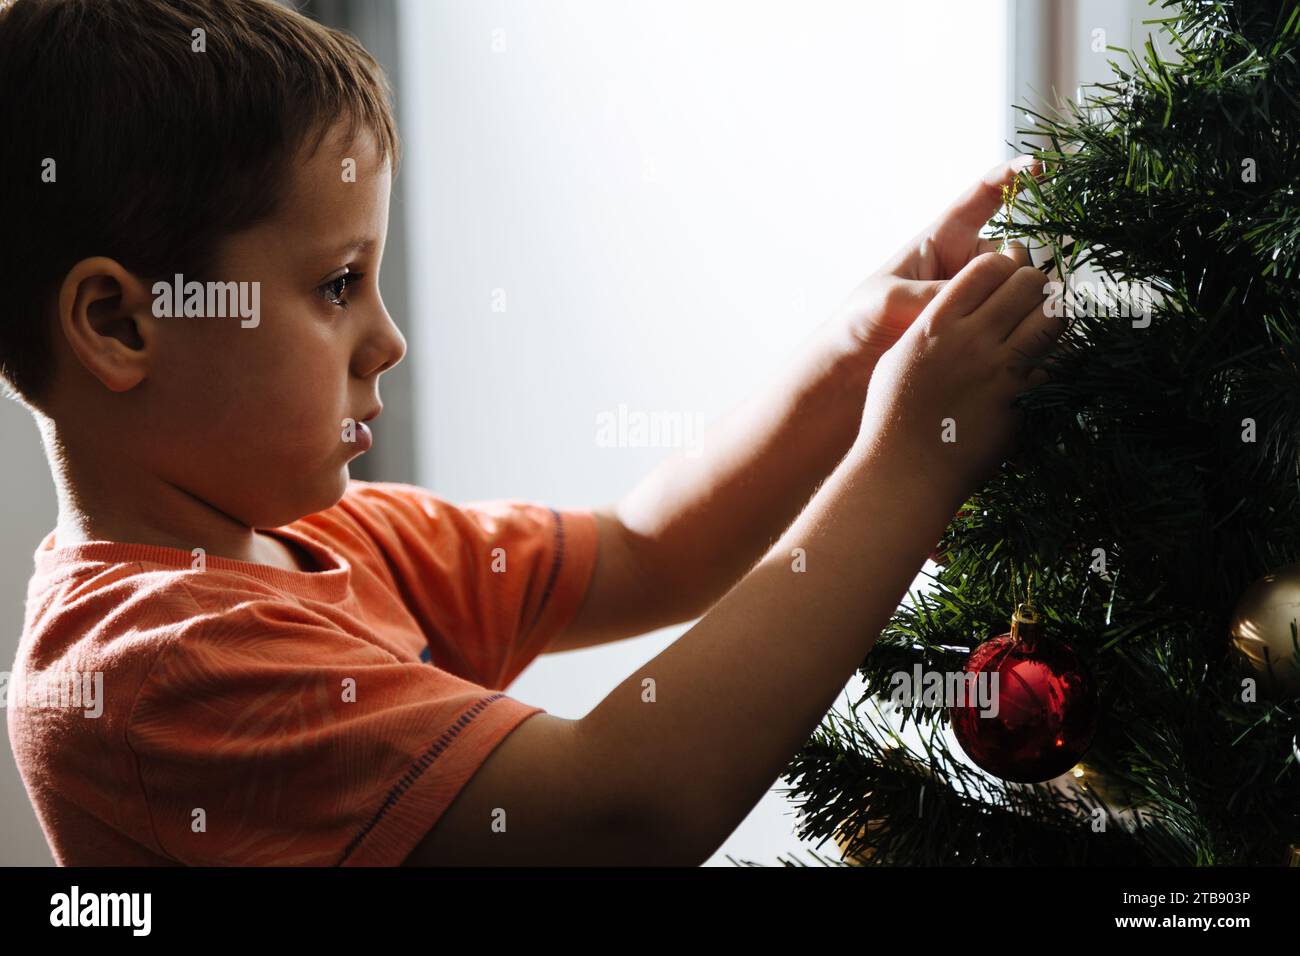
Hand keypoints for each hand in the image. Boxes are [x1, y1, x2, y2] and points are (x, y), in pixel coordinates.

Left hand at [836, 155, 1042, 363]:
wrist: (859, 356)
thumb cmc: (866, 315)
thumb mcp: (894, 299)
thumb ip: (937, 293)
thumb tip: (983, 296)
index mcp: (944, 237)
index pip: (983, 195)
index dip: (1011, 176)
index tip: (1040, 166)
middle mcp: (968, 261)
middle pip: (1014, 253)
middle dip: (1013, 270)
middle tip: (985, 298)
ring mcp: (979, 290)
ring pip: (1019, 287)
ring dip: (1012, 301)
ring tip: (975, 327)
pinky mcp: (985, 318)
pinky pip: (1016, 314)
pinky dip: (1017, 320)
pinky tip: (1002, 337)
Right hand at [854, 244, 1065, 498]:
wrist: (905, 472)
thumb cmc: (892, 420)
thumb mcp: (898, 359)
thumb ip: (929, 328)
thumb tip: (955, 312)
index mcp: (936, 324)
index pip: (987, 266)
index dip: (1004, 267)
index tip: (1006, 282)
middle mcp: (970, 339)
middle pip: (1027, 282)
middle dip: (1036, 287)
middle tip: (1033, 302)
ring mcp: (999, 368)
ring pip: (1053, 315)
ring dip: (1054, 316)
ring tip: (1044, 328)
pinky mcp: (1021, 398)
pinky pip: (1058, 361)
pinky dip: (1058, 356)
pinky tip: (1046, 364)